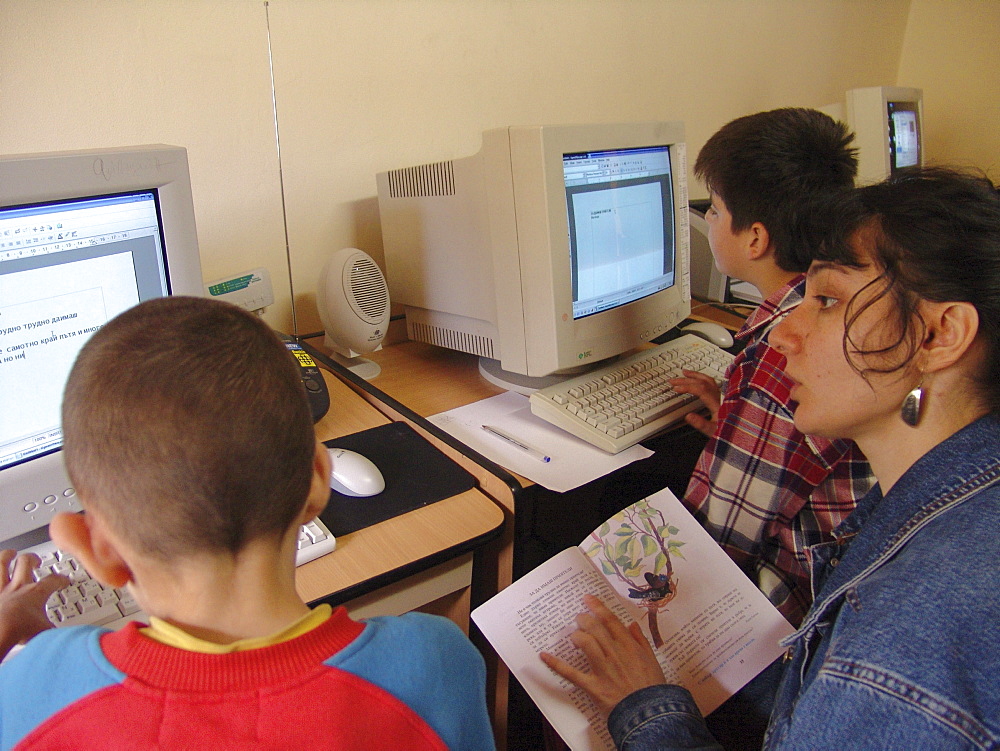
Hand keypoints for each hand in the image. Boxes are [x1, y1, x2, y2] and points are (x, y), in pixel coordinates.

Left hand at [0, 550, 69, 657]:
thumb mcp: (45, 633)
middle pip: (26, 562)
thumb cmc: (19, 630)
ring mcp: (0, 589)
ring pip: (2, 563)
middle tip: (35, 561)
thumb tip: (70, 637)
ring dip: (6, 556)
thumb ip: (57, 632)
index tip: (63, 581)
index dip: (61, 579)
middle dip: (32, 558)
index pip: (53, 580)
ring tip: (10, 554)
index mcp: (35, 593)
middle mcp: (17, 586)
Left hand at [540, 595, 666, 717]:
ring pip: (584, 642)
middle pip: (594, 628)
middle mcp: (614, 653)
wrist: (649, 713)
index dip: (597, 607)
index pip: (610, 620)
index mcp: (628, 646)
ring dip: (576, 636)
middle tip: (579, 618)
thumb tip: (631, 625)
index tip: (587, 599)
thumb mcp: (652, 660)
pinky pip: (571, 673)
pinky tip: (544, 656)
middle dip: (583, 619)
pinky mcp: (592, 685)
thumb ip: (641, 641)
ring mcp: (602, 669)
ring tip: (574, 637)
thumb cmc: (652, 687)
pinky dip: (556, 664)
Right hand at [670, 370, 722, 436]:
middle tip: (673, 381)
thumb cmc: (725, 433)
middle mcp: (720, 398)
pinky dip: (702, 379)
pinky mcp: (721, 398)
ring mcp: (721, 397)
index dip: (687, 387)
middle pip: (703, 382)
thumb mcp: (712, 432)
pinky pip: (711, 383)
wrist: (739, 433)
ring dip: (695, 375)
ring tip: (684, 373)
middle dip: (686, 380)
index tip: (676, 388)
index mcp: (717, 404)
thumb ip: (701, 424)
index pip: (701, 389)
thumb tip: (688, 416)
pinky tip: (697, 380)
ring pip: (708, 380)